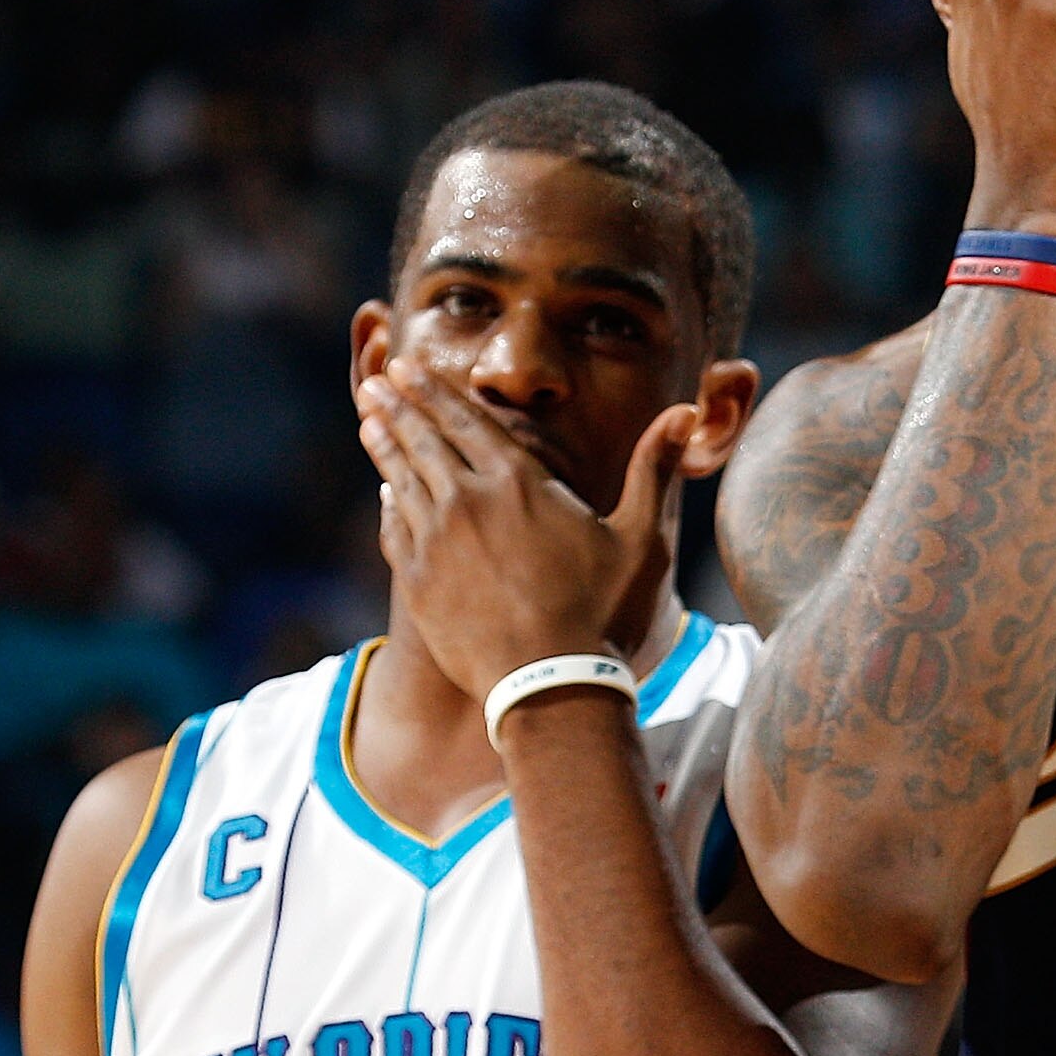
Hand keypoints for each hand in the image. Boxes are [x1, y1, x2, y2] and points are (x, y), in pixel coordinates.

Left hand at [354, 361, 691, 704]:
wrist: (550, 687)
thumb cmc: (604, 612)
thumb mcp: (643, 538)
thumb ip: (654, 470)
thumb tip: (686, 413)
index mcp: (518, 482)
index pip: (466, 421)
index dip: (435, 391)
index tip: (408, 367)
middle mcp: (468, 501)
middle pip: (424, 440)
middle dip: (398, 405)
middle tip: (376, 379)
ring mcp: (436, 542)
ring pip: (402, 480)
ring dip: (385, 444)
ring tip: (369, 419)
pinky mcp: (418, 583)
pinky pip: (396, 529)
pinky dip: (389, 504)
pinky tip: (386, 493)